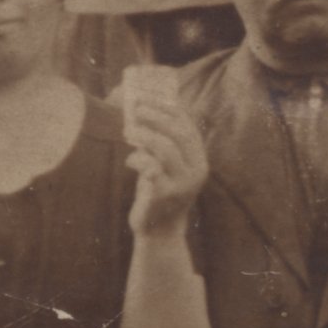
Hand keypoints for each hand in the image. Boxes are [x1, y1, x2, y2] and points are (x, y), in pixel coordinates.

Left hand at [119, 80, 208, 238]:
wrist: (159, 230)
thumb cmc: (159, 191)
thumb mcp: (168, 166)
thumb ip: (164, 144)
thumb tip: (145, 110)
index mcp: (199, 161)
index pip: (188, 127)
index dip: (170, 109)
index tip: (150, 97)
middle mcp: (196, 171)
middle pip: (179, 134)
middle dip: (157, 116)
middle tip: (136, 107)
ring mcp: (182, 183)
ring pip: (166, 149)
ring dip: (144, 134)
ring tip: (128, 130)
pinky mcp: (165, 194)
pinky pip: (151, 168)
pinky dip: (137, 159)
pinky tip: (130, 161)